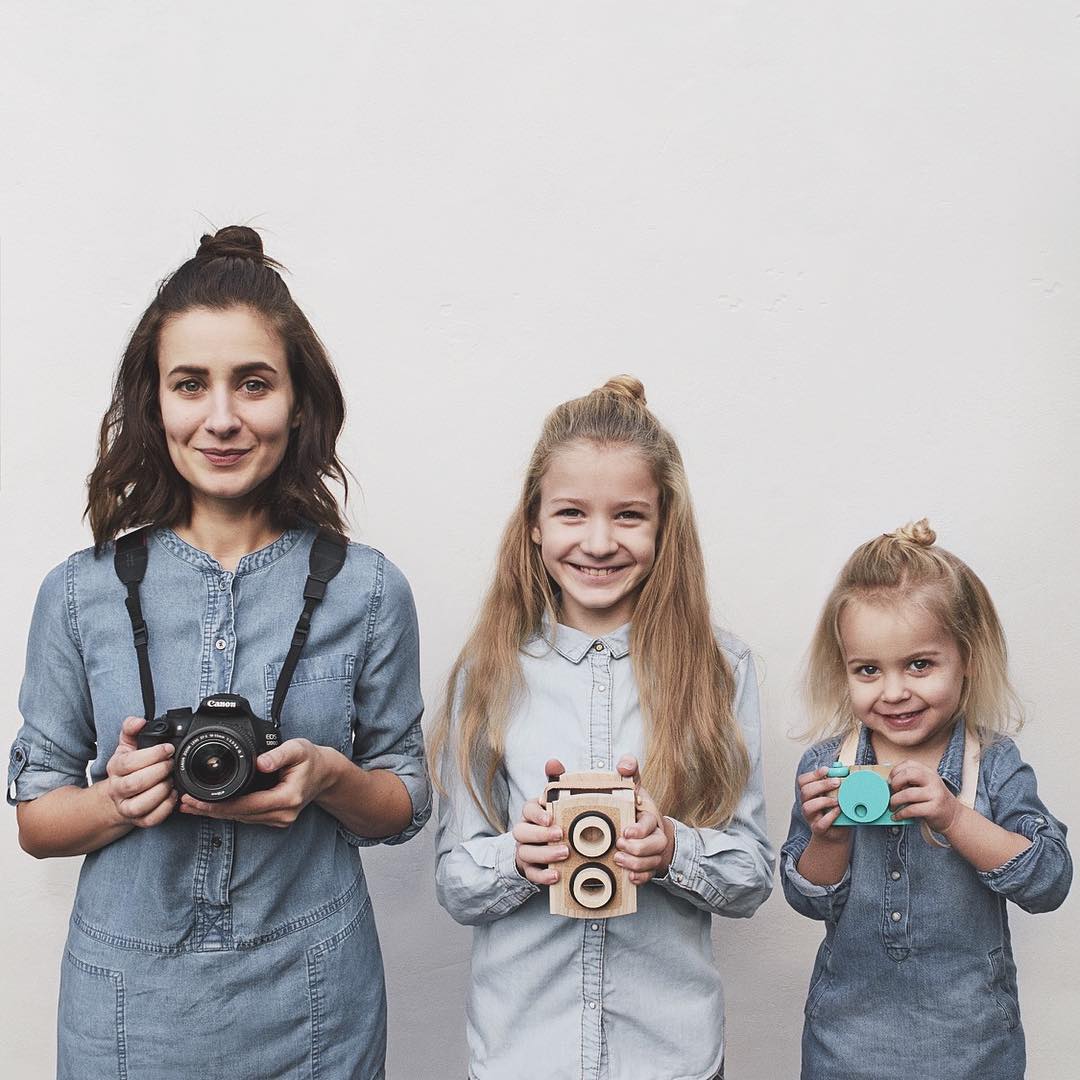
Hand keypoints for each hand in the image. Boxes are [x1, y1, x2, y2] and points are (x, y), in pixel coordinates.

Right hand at [104, 716, 177, 827]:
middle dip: (159, 771)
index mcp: (116, 768)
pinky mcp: (139, 821)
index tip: (168, 749)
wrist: (119, 796)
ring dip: (161, 790)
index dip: (152, 755)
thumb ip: (132, 729)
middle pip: (135, 784)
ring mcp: (127, 807)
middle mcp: (118, 789)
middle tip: (171, 764)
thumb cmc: (128, 768)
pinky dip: (165, 808)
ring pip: (141, 804)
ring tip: (171, 780)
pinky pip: (151, 819)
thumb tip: (138, 721)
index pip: (129, 763)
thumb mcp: (127, 746)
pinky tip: (172, 795)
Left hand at [179, 738, 332, 827]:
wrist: (326, 773)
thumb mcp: (298, 748)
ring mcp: (279, 819)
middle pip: (239, 815)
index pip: (246, 805)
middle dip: (210, 811)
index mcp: (286, 798)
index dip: (219, 805)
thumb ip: (279, 754)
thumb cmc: (311, 759)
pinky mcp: (275, 819)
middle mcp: (282, 814)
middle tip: (184, 803)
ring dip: (216, 813)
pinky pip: (247, 817)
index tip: (197, 800)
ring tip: (190, 805)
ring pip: (241, 819)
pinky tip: (212, 807)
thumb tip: (260, 761)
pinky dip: (228, 812)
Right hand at [513, 757, 569, 884]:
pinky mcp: (529, 869)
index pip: (526, 809)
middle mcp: (524, 831)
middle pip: (522, 832)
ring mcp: (525, 851)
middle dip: (541, 834)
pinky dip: (542, 876)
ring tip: (564, 854)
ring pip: (526, 853)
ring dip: (544, 854)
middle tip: (560, 834)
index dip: (536, 814)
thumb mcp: (556, 799)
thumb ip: (555, 780)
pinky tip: (556, 876)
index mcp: (530, 813)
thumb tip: (553, 762)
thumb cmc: (555, 819)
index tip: (550, 816)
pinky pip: (531, 874)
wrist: (546, 846)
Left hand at [613, 755, 674, 884]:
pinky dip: (639, 878)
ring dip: (634, 864)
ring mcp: (654, 854)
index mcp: (651, 817)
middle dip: (636, 849)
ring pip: (650, 863)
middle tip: (618, 846)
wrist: (650, 832)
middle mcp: (656, 837)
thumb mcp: (634, 788)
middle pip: (653, 846)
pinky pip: (648, 877)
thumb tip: (625, 763)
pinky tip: (628, 877)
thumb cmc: (638, 810)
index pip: (650, 824)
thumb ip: (630, 773)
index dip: (639, 830)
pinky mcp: (650, 868)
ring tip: (618, 860)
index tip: (625, 832)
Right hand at [797, 766, 849, 843]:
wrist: (836, 834)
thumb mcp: (835, 795)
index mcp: (809, 794)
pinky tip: (838, 811)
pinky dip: (830, 816)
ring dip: (823, 801)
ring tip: (837, 800)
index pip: (802, 781)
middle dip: (821, 785)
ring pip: (807, 806)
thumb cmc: (835, 812)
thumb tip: (841, 767)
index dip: (813, 774)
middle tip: (837, 782)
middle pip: (805, 791)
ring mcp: (811, 817)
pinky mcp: (818, 829)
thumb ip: (835, 783)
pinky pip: (820, 823)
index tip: (826, 770)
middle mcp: (806, 804)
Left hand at [888, 760, 961, 833]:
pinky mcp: (934, 809)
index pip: (908, 764)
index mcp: (929, 772)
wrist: (953, 816)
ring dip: (895, 801)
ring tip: (892, 806)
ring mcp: (935, 794)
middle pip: (908, 774)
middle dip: (895, 783)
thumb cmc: (933, 800)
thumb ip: (911, 781)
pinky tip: (897, 816)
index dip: (895, 771)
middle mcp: (933, 781)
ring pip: (908, 794)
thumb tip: (887, 783)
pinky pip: (912, 809)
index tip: (890, 780)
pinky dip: (901, 814)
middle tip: (891, 792)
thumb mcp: (925, 785)